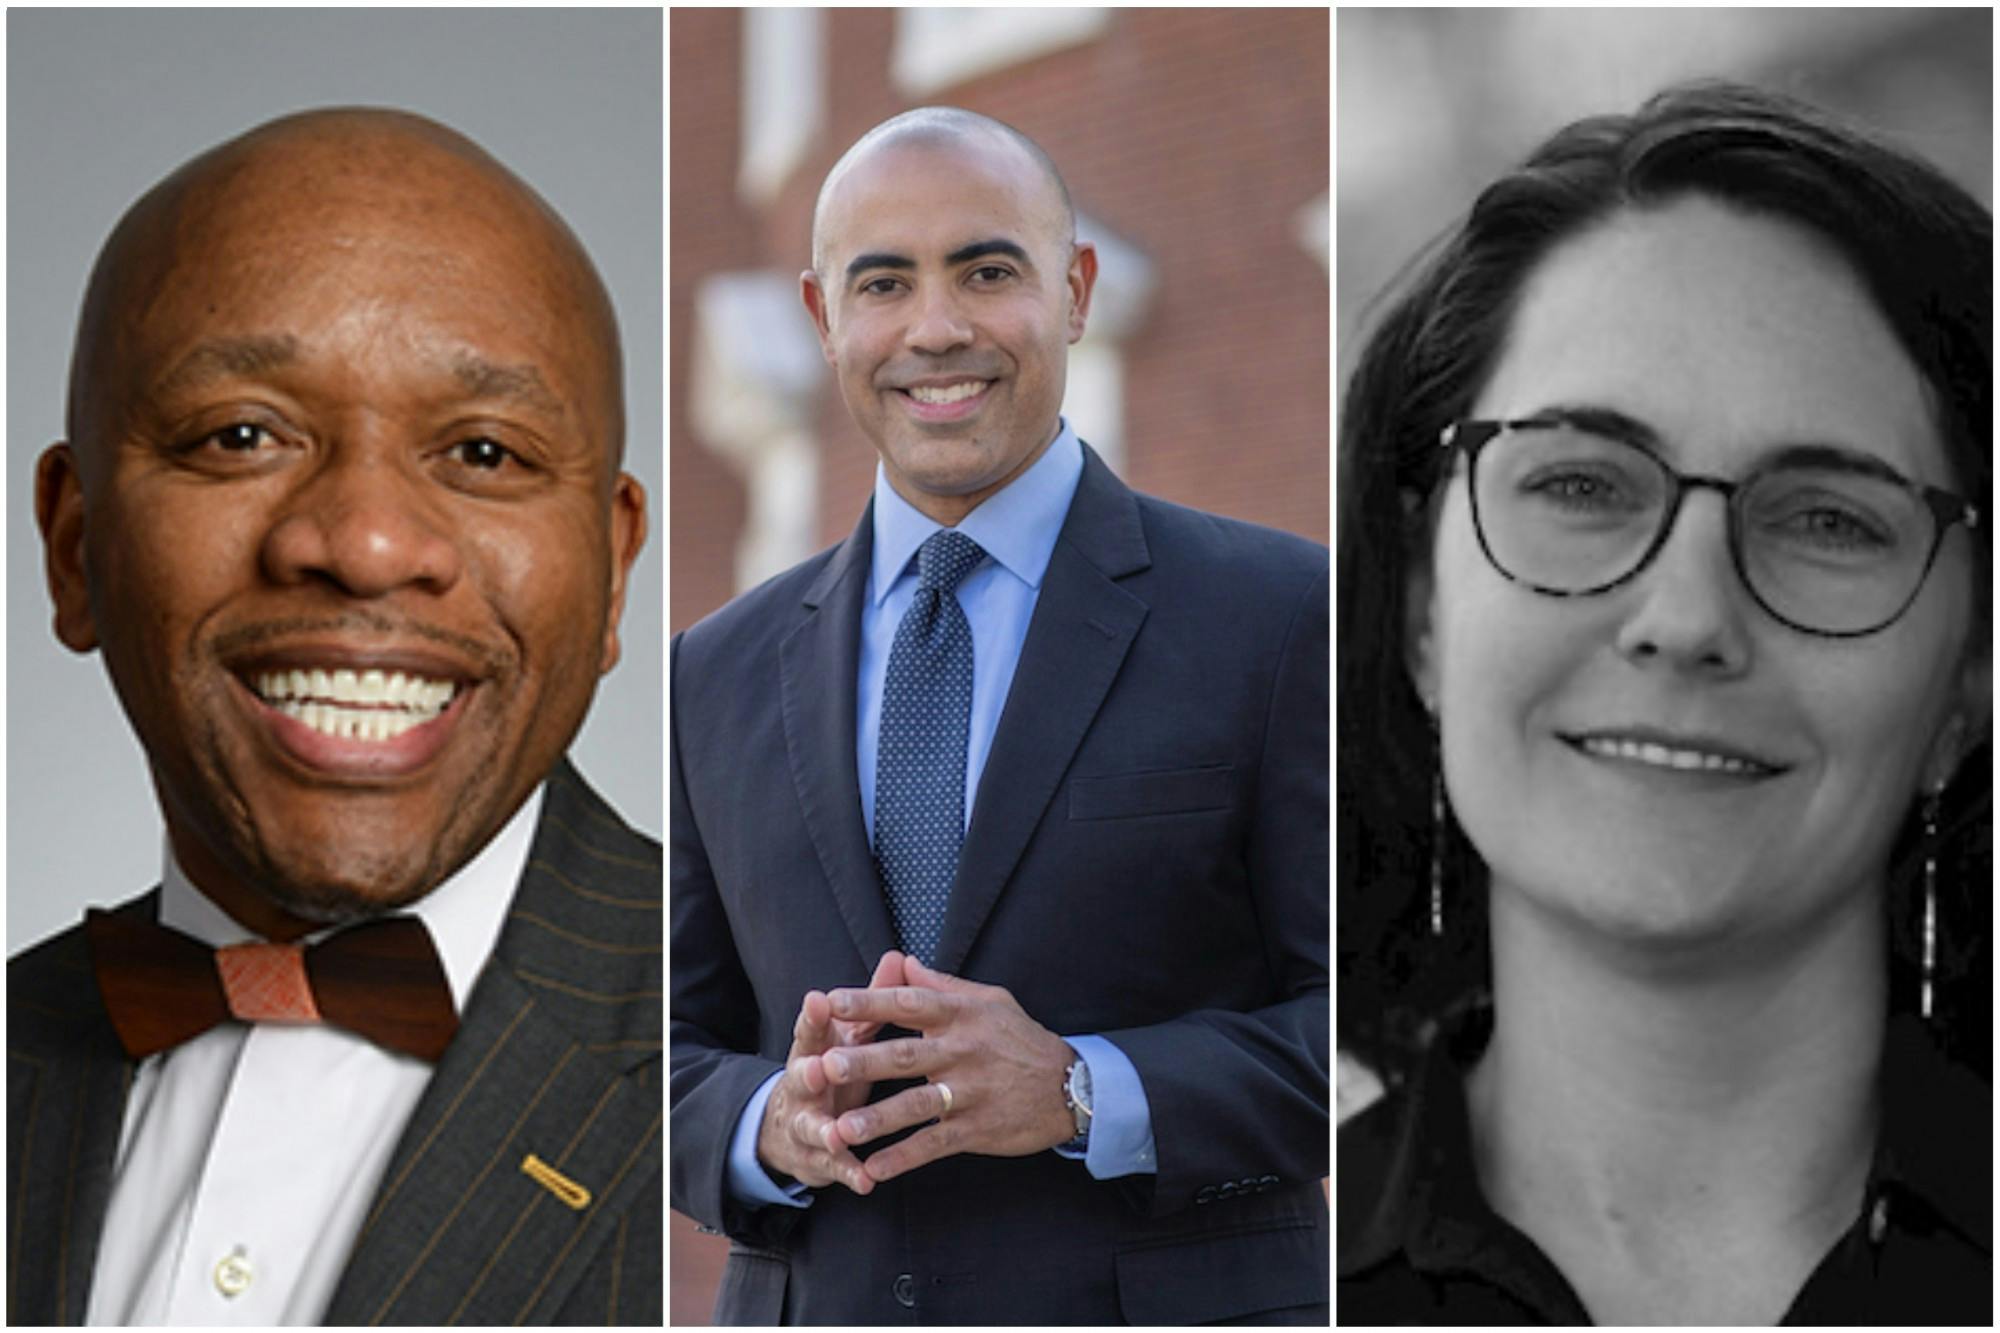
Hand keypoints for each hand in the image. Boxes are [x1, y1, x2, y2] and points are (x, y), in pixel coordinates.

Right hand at [756, 950, 909, 1194]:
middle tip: (820, 1068)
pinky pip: (834, 1169)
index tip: (819, 1000)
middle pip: (801, 1076)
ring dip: (824, 1130)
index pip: (811, 1030)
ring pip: (812, 1127)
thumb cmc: (832, 1069)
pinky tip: (866, 1181)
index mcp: (812, 1051)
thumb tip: (898, 957)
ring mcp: (806, 1125)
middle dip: (809, 1072)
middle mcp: (803, 1087)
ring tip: (837, 1134)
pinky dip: (848, 1173)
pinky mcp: (817, 1160)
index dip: (814, 1017)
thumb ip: (872, 1002)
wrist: (789, 1127)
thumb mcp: (847, 1036)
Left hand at [820, 955, 1075, 1183]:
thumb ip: (942, 985)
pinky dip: (903, 1158)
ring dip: (877, 1119)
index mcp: (961, 1016)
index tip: (830, 1000)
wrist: (1071, 1087)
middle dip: (863, 1061)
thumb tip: (903, 962)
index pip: (909, 1003)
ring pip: (916, 1105)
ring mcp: (970, 1093)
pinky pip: (934, 1144)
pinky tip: (873, 1169)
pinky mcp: (977, 1129)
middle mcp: (963, 1052)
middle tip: (824, 1066)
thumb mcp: (990, 1001)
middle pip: (906, 1055)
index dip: (870, 1001)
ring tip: (839, 1129)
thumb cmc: (1021, 1039)